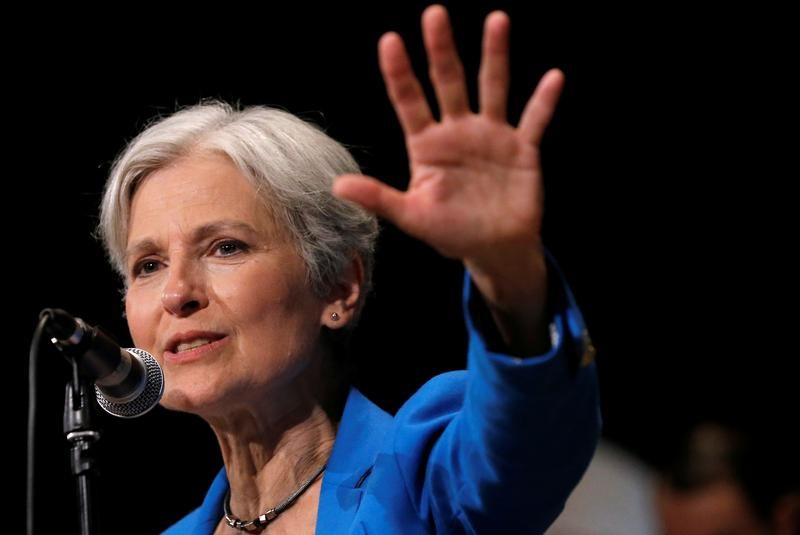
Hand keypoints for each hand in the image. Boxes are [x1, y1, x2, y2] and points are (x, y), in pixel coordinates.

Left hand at [334, 5, 562, 352]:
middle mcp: (458, 131)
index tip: (389, 40)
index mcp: (428, 145)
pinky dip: (544, 101)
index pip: (409, 101)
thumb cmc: (451, 232)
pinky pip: (535, 120)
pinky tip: (553, 78)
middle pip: (449, 82)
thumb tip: (337, 185)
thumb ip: (379, 198)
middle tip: (434, 13)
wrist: (494, 249)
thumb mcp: (412, 216)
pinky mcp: (522, 149)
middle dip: (441, 49)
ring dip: (495, 56)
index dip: (399, 72)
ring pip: (492, 87)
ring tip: (496, 20)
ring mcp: (492, 136)